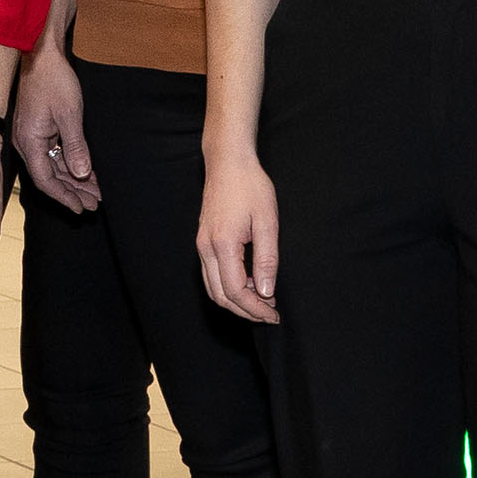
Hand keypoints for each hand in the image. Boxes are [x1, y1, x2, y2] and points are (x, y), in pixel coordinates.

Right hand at [10, 47, 99, 214]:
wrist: (41, 54)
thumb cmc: (53, 80)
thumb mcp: (69, 114)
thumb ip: (76, 146)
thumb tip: (82, 175)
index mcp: (30, 142)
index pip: (46, 180)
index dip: (65, 197)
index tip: (82, 208)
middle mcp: (27, 143)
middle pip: (50, 176)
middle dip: (73, 192)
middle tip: (95, 204)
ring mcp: (32, 136)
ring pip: (53, 166)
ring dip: (73, 179)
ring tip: (95, 192)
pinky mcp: (38, 129)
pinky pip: (53, 153)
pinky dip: (69, 163)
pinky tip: (85, 171)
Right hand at [194, 152, 281, 323]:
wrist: (228, 162)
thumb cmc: (250, 186)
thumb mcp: (267, 222)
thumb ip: (267, 260)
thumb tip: (265, 292)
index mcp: (222, 244)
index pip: (236, 291)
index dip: (255, 309)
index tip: (274, 315)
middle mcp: (206, 248)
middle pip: (221, 296)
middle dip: (246, 311)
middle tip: (270, 314)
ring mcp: (201, 245)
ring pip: (213, 288)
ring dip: (236, 301)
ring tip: (262, 300)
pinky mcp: (203, 241)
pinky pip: (211, 275)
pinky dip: (229, 287)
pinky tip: (250, 282)